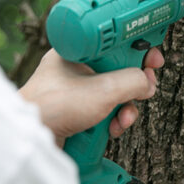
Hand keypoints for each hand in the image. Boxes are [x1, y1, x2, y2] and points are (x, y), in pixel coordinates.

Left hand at [18, 48, 163, 146]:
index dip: (137, 50)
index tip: (153, 58)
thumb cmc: (51, 107)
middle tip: (143, 90)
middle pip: (118, 71)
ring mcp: (75, 93)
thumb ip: (133, 81)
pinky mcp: (76, 113)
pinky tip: (111, 128)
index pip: (115, 43)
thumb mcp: (104, 89)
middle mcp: (75, 70)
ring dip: (124, 109)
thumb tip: (147, 82)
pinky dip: (112, 121)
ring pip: (113, 95)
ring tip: (123, 118)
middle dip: (133, 87)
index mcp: (77, 52)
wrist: (31, 139)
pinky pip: (103, 112)